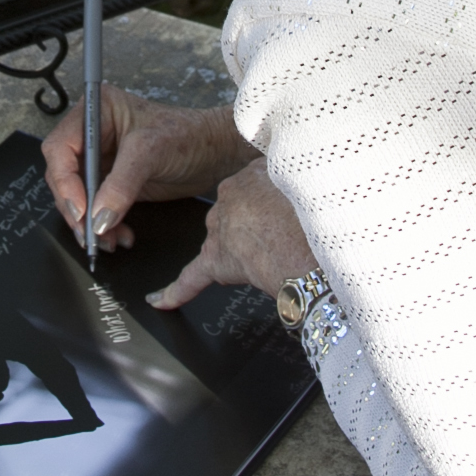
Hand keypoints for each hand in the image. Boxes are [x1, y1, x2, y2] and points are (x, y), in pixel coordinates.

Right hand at [41, 88, 253, 248]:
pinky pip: (95, 210)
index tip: (80, 210)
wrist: (215, 154)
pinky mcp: (111, 183)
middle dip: (76, 208)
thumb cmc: (188, 136)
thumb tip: (97, 218)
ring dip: (89, 224)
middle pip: (63, 176)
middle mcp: (92, 134)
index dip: (65, 181)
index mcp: (95, 111)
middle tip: (89, 234)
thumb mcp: (151, 152)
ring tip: (107, 241)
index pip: (60, 148)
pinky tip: (119, 236)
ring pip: (77, 198)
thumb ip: (121, 185)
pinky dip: (104, 227)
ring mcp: (101, 160)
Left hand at [148, 158, 315, 311]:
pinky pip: (191, 278)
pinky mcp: (215, 262)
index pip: (254, 187)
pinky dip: (176, 291)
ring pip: (223, 237)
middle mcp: (230, 196)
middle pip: (237, 211)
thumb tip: (296, 186)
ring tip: (273, 254)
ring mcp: (220, 229)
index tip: (285, 210)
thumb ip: (296, 182)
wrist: (311, 250)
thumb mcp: (310, 185)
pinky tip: (158, 300)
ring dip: (239, 247)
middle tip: (285, 234)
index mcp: (250, 175)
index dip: (271, 203)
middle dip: (256, 223)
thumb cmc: (316, 221)